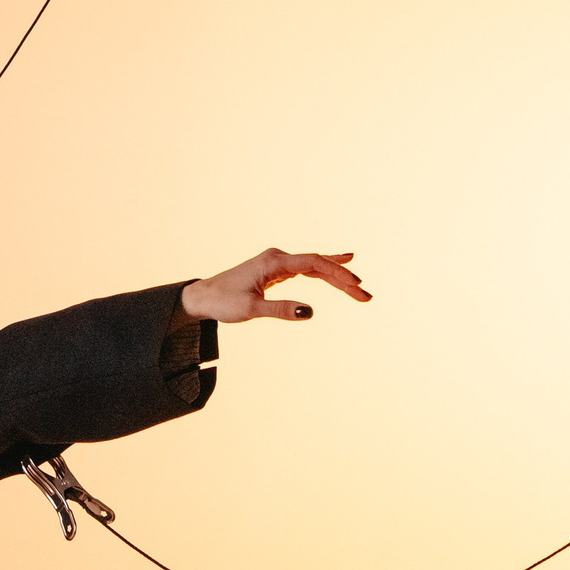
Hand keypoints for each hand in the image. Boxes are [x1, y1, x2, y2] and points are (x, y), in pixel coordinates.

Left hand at [181, 249, 370, 323]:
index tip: (355, 286)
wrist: (202, 297)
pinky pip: (306, 268)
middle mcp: (278, 257)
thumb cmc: (223, 303)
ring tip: (359, 288)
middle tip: (366, 296)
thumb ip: (280, 309)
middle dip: (343, 279)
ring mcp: (278, 262)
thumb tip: (310, 312)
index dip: (337, 274)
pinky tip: (340, 265)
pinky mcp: (277, 269)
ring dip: (336, 277)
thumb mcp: (250, 310)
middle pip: (318, 264)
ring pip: (314, 266)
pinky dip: (324, 270)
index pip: (314, 264)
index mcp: (274, 263)